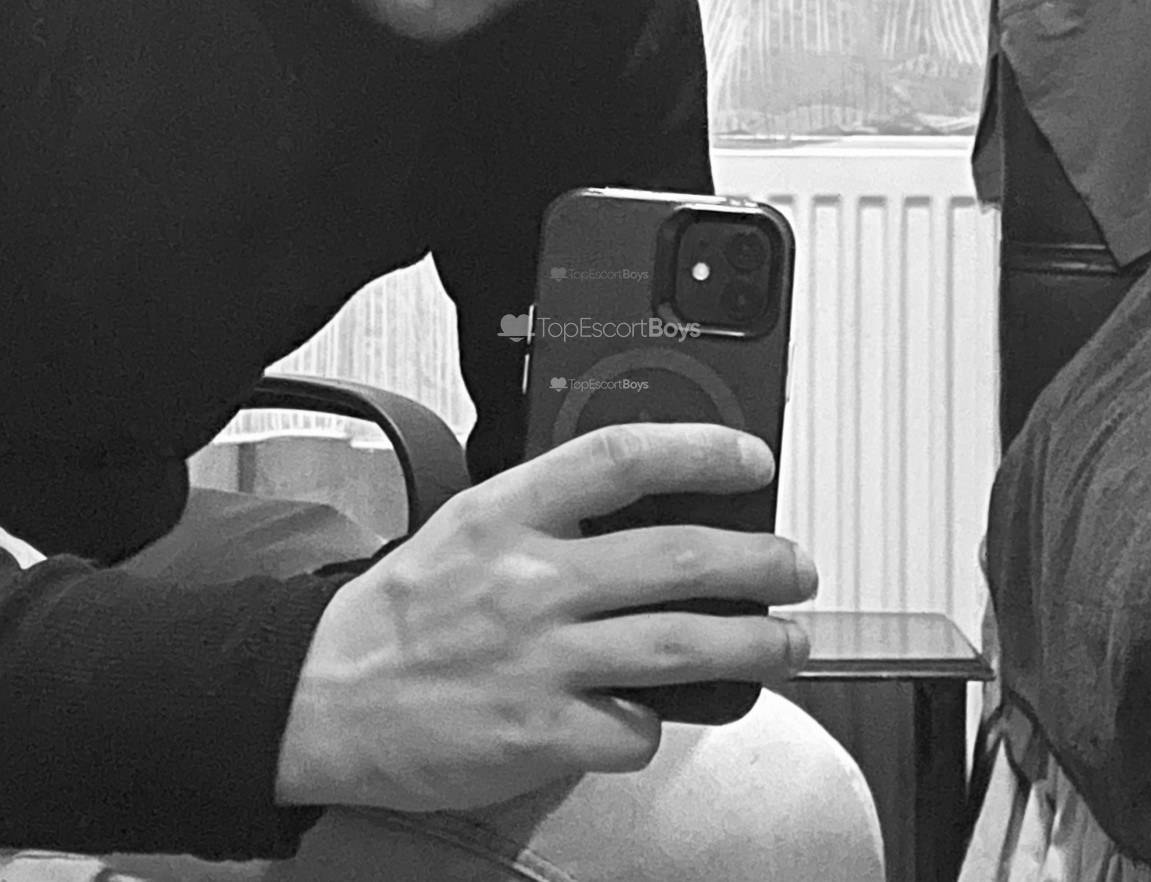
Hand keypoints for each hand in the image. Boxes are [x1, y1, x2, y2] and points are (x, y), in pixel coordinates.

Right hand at [275, 423, 817, 813]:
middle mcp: (528, 581)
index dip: (699, 451)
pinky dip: (657, 722)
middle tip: (793, 566)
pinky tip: (655, 714)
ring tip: (785, 640)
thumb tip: (644, 503)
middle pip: (674, 557)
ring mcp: (538, 660)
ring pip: (679, 646)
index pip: (620, 459)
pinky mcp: (539, 734)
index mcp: (506, 514)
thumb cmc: (400, 611)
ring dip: (752, 644)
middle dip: (758, 562)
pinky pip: (634, 728)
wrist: (321, 695)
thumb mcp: (465, 524)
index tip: (749, 458)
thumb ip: (547, 509)